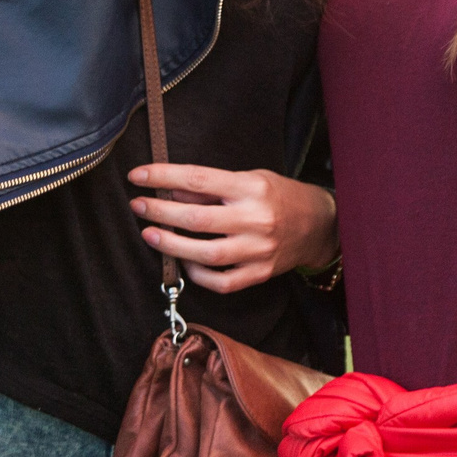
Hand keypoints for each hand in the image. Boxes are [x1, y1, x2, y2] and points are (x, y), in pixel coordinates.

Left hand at [128, 164, 338, 293]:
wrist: (318, 224)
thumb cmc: (279, 196)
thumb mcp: (249, 178)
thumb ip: (212, 189)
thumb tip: (171, 191)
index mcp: (251, 188)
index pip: (198, 180)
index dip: (163, 177)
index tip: (138, 176)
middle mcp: (255, 219)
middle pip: (196, 219)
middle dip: (159, 212)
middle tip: (138, 205)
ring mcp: (258, 250)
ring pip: (205, 254)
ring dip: (170, 244)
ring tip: (149, 234)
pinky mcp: (260, 274)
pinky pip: (221, 281)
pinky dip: (197, 273)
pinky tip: (184, 262)